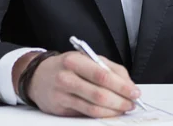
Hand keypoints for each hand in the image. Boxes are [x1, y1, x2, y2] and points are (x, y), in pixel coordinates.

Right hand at [22, 51, 139, 117]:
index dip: (122, 86)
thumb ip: (110, 69)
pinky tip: (110, 112)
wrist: (37, 76)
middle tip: (132, 103)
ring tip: (124, 108)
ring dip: (113, 110)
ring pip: (93, 107)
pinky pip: (85, 114)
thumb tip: (129, 85)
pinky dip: (102, 114)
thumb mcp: (88, 59)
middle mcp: (66, 78)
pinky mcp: (60, 109)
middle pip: (99, 94)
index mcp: (75, 61)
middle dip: (120, 100)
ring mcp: (61, 95)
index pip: (102, 75)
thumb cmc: (69, 66)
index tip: (135, 92)